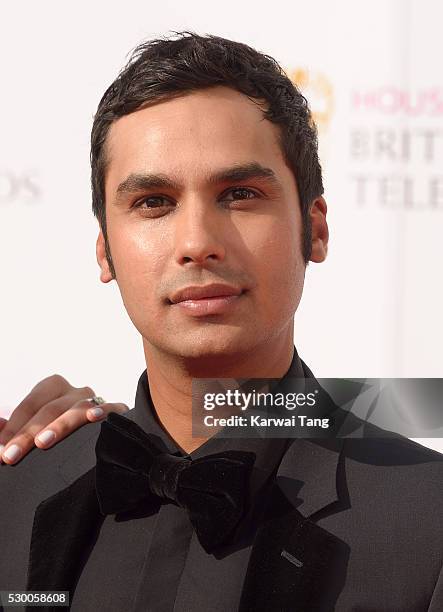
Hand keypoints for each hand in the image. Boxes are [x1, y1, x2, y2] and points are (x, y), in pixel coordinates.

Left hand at [0, 375, 128, 464]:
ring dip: (59, 426)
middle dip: (28, 434)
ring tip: (43, 442)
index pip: (29, 405)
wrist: (103, 437)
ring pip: (77, 409)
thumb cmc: (61, 430)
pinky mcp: (116, 411)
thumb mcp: (34, 426)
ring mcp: (96, 401)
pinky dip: (102, 412)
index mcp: (53, 388)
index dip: (12, 428)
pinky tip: (92, 418)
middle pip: (50, 409)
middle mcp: (75, 392)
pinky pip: (111, 409)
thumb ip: (15, 427)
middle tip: (10, 456)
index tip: (1, 451)